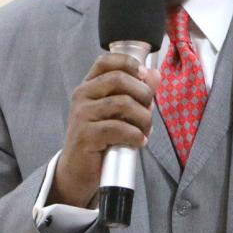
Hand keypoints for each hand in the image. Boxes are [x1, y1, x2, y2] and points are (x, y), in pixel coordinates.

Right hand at [51, 54, 162, 207]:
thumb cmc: (101, 140)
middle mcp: (82, 96)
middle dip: (143, 94)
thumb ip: (136, 93)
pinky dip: (135, 135)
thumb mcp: (118, 113)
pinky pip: (118, 128)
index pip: (106, 61)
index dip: (128, 63)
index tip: (144, 75)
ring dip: (143, 118)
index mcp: (89, 86)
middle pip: (119, 79)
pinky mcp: (85, 135)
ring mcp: (82, 115)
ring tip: (145, 130)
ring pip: (122, 103)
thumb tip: (155, 74)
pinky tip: (139, 142)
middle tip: (148, 111)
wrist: (77, 171)